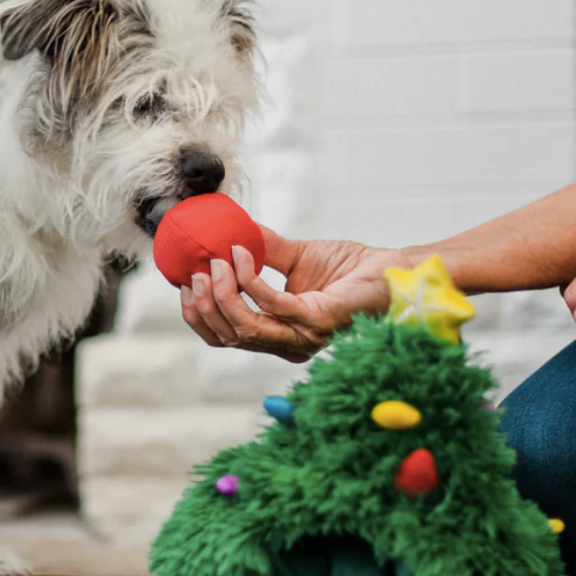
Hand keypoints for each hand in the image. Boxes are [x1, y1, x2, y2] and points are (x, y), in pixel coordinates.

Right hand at [179, 227, 413, 360]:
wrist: (393, 269)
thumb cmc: (351, 267)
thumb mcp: (295, 256)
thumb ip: (262, 249)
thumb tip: (225, 230)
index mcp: (278, 336)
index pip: (224, 337)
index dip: (197, 315)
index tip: (182, 284)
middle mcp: (288, 345)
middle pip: (227, 337)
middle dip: (204, 306)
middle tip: (195, 272)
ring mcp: (302, 338)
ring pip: (243, 327)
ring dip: (222, 292)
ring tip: (217, 261)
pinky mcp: (316, 322)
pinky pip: (270, 304)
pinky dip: (250, 278)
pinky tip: (243, 254)